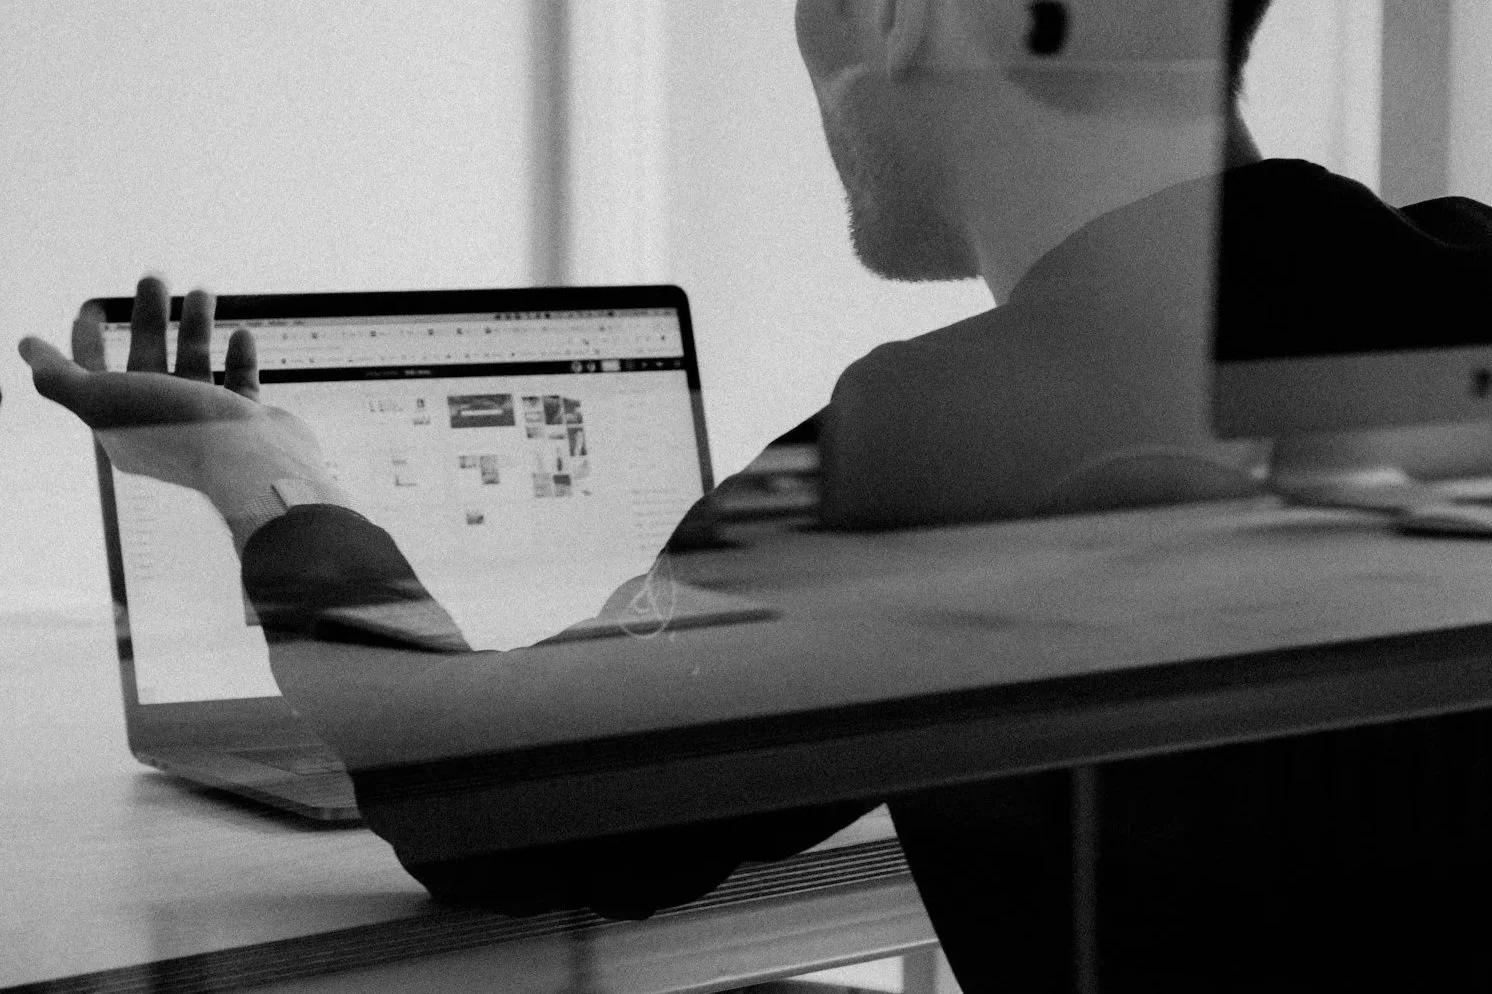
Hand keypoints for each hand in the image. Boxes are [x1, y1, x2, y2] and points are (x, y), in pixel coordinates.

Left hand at [19, 276, 334, 521]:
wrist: (249, 460)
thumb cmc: (175, 427)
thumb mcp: (100, 399)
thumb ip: (58, 376)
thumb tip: (27, 347)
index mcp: (122, 424)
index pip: (93, 376)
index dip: (86, 339)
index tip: (92, 304)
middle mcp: (162, 423)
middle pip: (146, 360)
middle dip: (146, 318)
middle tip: (153, 277)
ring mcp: (207, 423)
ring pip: (195, 365)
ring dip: (195, 326)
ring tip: (201, 291)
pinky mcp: (246, 422)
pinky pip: (239, 383)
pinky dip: (239, 356)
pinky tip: (241, 334)